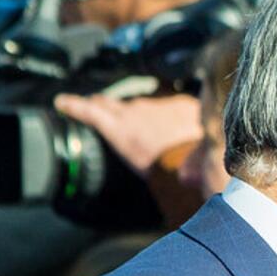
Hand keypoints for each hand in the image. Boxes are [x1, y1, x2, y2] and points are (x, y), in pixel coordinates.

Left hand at [53, 90, 203, 173]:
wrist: (190, 159)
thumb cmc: (205, 161)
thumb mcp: (214, 153)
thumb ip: (206, 156)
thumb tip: (201, 172)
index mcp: (182, 110)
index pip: (167, 109)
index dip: (161, 118)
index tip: (158, 124)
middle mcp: (158, 106)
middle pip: (139, 106)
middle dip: (130, 109)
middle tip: (120, 110)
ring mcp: (135, 113)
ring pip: (115, 106)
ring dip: (106, 106)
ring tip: (95, 103)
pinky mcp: (116, 126)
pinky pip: (90, 111)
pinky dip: (75, 106)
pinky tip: (62, 103)